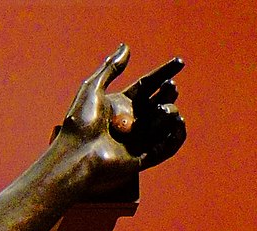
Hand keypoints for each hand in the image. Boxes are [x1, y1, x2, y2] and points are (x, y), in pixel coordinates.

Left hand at [55, 46, 186, 190]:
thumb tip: (126, 46)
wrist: (77, 156)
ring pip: (164, 123)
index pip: (148, 86)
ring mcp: (137, 141)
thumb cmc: (80, 124)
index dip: (164, 73)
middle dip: (167, 93)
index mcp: (121, 106)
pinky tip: (178, 122)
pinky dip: (177, 135)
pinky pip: (167, 147)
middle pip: (158, 103)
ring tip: (163, 109)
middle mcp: (131, 123)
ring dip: (170, 112)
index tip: (179, 63)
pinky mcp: (142, 158)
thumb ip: (111, 68)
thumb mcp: (93, 88)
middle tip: (169, 86)